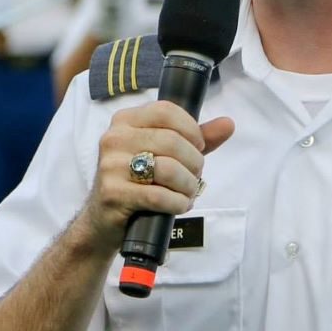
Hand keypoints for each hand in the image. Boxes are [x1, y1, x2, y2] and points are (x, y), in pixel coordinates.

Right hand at [74, 101, 235, 253]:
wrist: (103, 220)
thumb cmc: (137, 182)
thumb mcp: (163, 154)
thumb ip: (195, 139)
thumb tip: (228, 124)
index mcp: (125, 120)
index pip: (166, 110)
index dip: (191, 129)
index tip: (198, 146)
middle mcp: (114, 138)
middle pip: (171, 141)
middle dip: (194, 163)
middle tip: (195, 176)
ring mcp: (111, 166)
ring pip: (167, 169)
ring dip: (188, 185)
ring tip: (188, 193)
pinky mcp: (113, 193)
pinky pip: (158, 196)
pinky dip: (177, 203)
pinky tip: (178, 205)